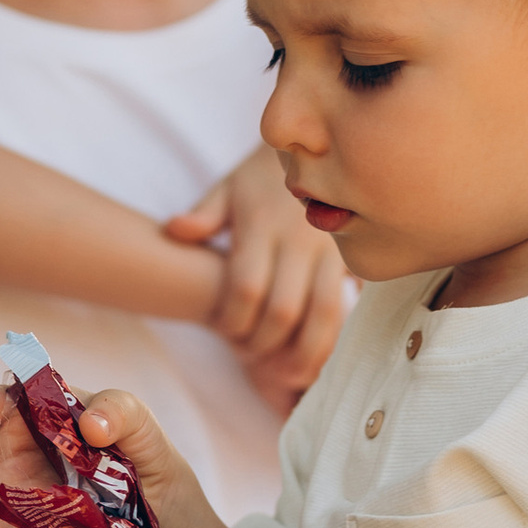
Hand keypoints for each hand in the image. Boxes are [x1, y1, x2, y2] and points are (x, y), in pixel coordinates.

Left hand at [167, 147, 346, 404]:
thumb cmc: (264, 178)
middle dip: (264, 344)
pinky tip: (315, 355)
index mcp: (263, 224)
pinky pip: (348, 308)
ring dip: (304, 352)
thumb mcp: (230, 186)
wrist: (323, 153)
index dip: (233, 321)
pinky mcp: (353, 262)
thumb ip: (204, 213)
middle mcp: (300, 240)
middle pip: (284, 310)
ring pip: (324, 315)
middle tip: (249, 357)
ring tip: (286, 374)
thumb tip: (174, 230)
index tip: (223, 332)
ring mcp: (332, 252)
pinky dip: (333, 338)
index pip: (247, 288)